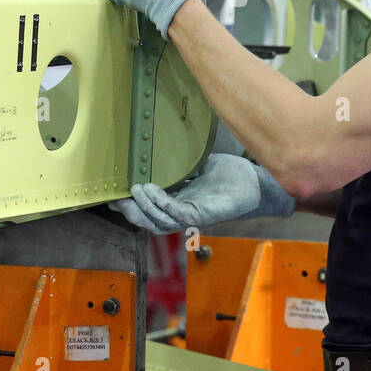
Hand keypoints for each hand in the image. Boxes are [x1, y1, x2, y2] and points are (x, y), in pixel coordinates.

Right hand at [109, 154, 295, 233]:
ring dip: (145, 208)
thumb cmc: (231, 176)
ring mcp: (194, 215)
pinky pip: (178, 214)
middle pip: (150, 222)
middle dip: (131, 212)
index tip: (113, 196)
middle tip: (116, 199)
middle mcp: (184, 213)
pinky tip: (153, 190)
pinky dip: (163, 204)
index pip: (150, 211)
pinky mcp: (204, 214)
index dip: (131, 207)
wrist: (257, 183)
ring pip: (160, 221)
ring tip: (135, 190)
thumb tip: (161, 148)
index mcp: (181, 202)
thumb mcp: (200, 166)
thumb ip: (182, 164)